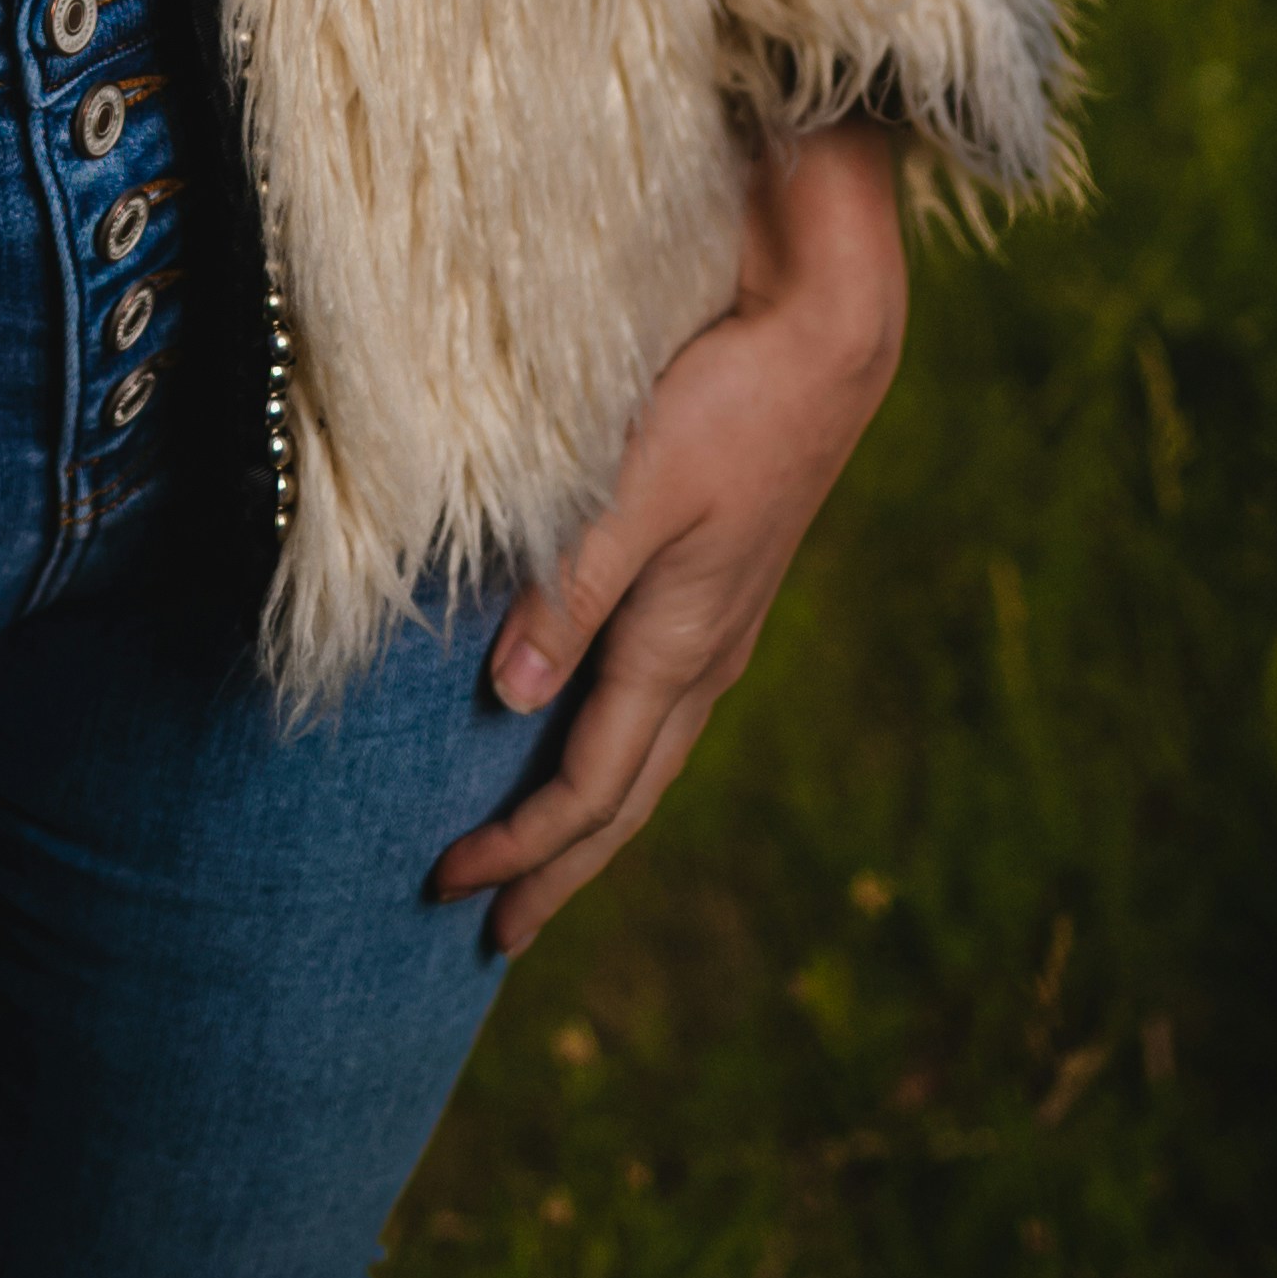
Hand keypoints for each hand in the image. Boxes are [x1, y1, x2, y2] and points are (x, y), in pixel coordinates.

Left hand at [434, 122, 906, 959]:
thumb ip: (570, 591)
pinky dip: (616, 756)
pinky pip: (660, 708)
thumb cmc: (728, 404)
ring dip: (588, 821)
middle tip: (491, 935)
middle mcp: (702, 658)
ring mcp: (717, 627)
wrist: (827, 342)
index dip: (520, 847)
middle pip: (623, 799)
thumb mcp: (636, 490)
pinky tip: (588, 737)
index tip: (449, 889)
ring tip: (538, 863)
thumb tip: (507, 701)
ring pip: (647, 759)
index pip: (587, 786)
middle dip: (556, 869)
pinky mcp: (719, 589)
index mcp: (677, 648)